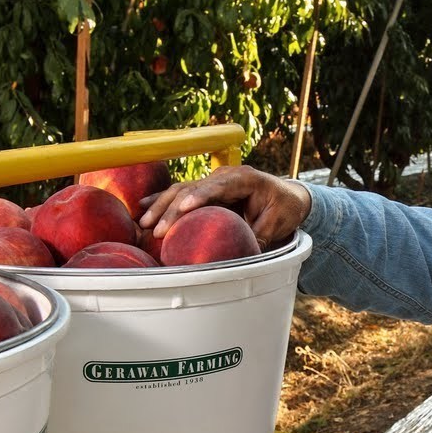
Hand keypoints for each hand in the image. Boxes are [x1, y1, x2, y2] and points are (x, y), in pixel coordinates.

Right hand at [139, 166, 312, 248]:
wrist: (288, 197)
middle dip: (172, 209)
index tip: (182, 208)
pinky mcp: (206, 191)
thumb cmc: (284, 208)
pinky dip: (162, 200)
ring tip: (145, 223)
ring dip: (162, 206)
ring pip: (181, 190)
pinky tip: (143, 208)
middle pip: (192, 189)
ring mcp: (213, 182)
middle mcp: (224, 176)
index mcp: (244, 178)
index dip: (198, 196)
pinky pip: (181, 193)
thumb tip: (241, 256)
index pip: (217, 186)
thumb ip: (258, 237)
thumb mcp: (277, 224)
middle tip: (157, 230)